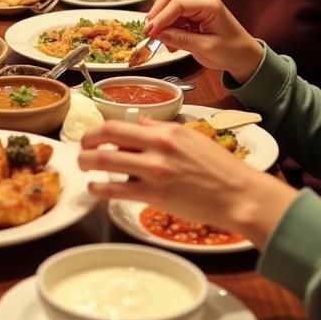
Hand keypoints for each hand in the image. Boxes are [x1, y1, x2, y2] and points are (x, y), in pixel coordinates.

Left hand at [77, 117, 296, 246]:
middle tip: (81, 149)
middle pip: (107, 136)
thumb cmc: (220, 168)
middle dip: (87, 142)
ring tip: (83, 167)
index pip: (121, 124)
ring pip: (106, 162)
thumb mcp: (191, 138)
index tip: (93, 136)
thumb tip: (140, 123)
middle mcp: (158, 147)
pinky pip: (117, 191)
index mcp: (166, 131)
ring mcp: (154, 172)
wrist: (239, 195)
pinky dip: (100, 189)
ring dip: (87, 164)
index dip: (100, 130)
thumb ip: (162, 130)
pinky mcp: (155, 196)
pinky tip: (95, 188)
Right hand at [144, 0, 262, 83]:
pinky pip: (173, 16)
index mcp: (209, 4)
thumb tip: (158, 34)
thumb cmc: (233, 51)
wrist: (245, 57)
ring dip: (161, 22)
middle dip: (157, 13)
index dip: (161, 17)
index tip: (150, 31)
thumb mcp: (206, 48)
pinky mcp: (193, 15)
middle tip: (148, 32)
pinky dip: (167, 28)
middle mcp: (202, 0)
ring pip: (169, 6)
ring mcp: (197, 6)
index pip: (178, 3)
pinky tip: (170, 42)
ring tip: (160, 40)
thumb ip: (181, 39)